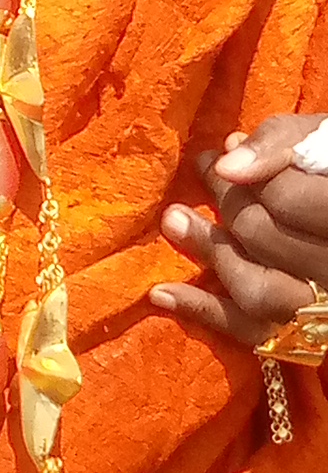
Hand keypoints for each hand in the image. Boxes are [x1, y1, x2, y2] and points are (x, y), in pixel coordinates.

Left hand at [152, 114, 327, 348]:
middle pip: (264, 238)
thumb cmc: (327, 171)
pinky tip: (161, 292)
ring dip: (207, 252)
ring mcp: (318, 306)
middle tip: (202, 171)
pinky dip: (202, 311)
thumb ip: (280, 142)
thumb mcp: (322, 141)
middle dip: (225, 201)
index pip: (286, 199)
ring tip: (173, 220)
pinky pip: (249, 330)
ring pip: (256, 290)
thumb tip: (227, 163)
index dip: (248, 172)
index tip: (222, 152)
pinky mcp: (297, 332)